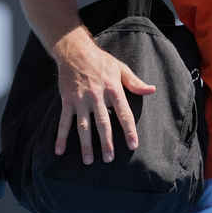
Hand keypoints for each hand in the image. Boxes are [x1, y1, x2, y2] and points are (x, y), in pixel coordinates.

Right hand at [54, 36, 155, 163]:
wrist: (75, 51)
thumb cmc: (101, 61)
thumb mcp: (121, 68)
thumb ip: (135, 82)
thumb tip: (151, 90)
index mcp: (113, 89)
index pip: (123, 113)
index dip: (129, 130)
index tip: (133, 145)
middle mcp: (97, 95)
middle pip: (103, 123)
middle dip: (107, 142)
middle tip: (109, 159)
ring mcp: (80, 99)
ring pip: (83, 126)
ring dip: (86, 144)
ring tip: (89, 161)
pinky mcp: (67, 100)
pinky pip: (64, 121)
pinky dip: (61, 136)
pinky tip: (60, 151)